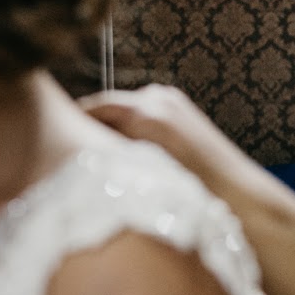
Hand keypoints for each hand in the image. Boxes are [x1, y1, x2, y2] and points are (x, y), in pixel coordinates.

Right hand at [80, 85, 251, 189]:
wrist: (238, 194)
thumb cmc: (192, 194)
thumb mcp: (142, 176)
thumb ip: (109, 156)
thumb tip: (80, 151)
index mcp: (145, 115)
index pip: (92, 109)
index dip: (71, 123)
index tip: (55, 139)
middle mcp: (156, 100)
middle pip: (107, 105)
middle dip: (89, 124)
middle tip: (70, 146)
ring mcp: (170, 100)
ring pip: (124, 107)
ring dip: (110, 124)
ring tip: (98, 150)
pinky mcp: (180, 106)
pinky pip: (144, 110)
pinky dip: (130, 124)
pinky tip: (127, 150)